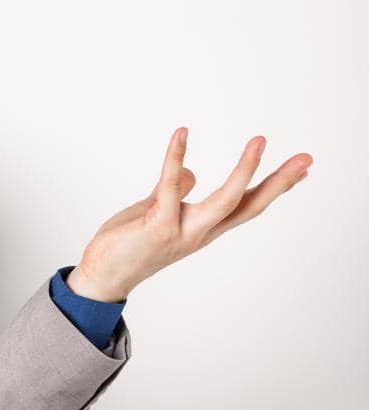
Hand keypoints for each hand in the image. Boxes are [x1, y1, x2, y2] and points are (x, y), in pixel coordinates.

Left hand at [66, 127, 312, 302]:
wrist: (101, 276)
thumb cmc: (128, 244)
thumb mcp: (156, 212)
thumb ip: (174, 193)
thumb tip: (191, 172)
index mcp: (203, 228)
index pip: (247, 206)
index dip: (274, 188)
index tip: (302, 171)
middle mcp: (199, 232)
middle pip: (249, 205)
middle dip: (279, 182)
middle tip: (307, 159)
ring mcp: (182, 230)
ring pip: (224, 200)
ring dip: (245, 170)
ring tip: (261, 141)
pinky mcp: (158, 226)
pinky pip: (170, 186)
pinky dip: (176, 158)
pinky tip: (181, 134)